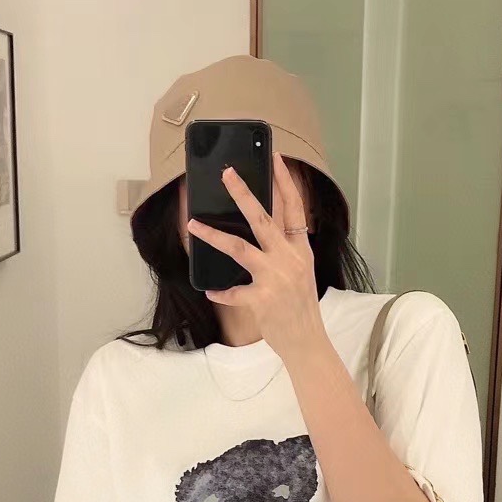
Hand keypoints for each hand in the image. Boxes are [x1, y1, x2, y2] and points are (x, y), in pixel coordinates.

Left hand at [186, 152, 328, 362]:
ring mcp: (275, 277)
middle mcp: (289, 259)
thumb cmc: (302, 310)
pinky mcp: (261, 298)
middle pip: (262, 218)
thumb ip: (285, 253)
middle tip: (227, 173)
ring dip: (213, 235)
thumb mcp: (301, 274)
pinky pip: (232, 291)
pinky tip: (210, 290)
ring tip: (193, 223)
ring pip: (239, 247)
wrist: (308, 343)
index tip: (275, 158)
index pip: (295, 208)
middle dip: (243, 193)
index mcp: (301, 251)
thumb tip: (260, 235)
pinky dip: (220, 291)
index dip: (285, 182)